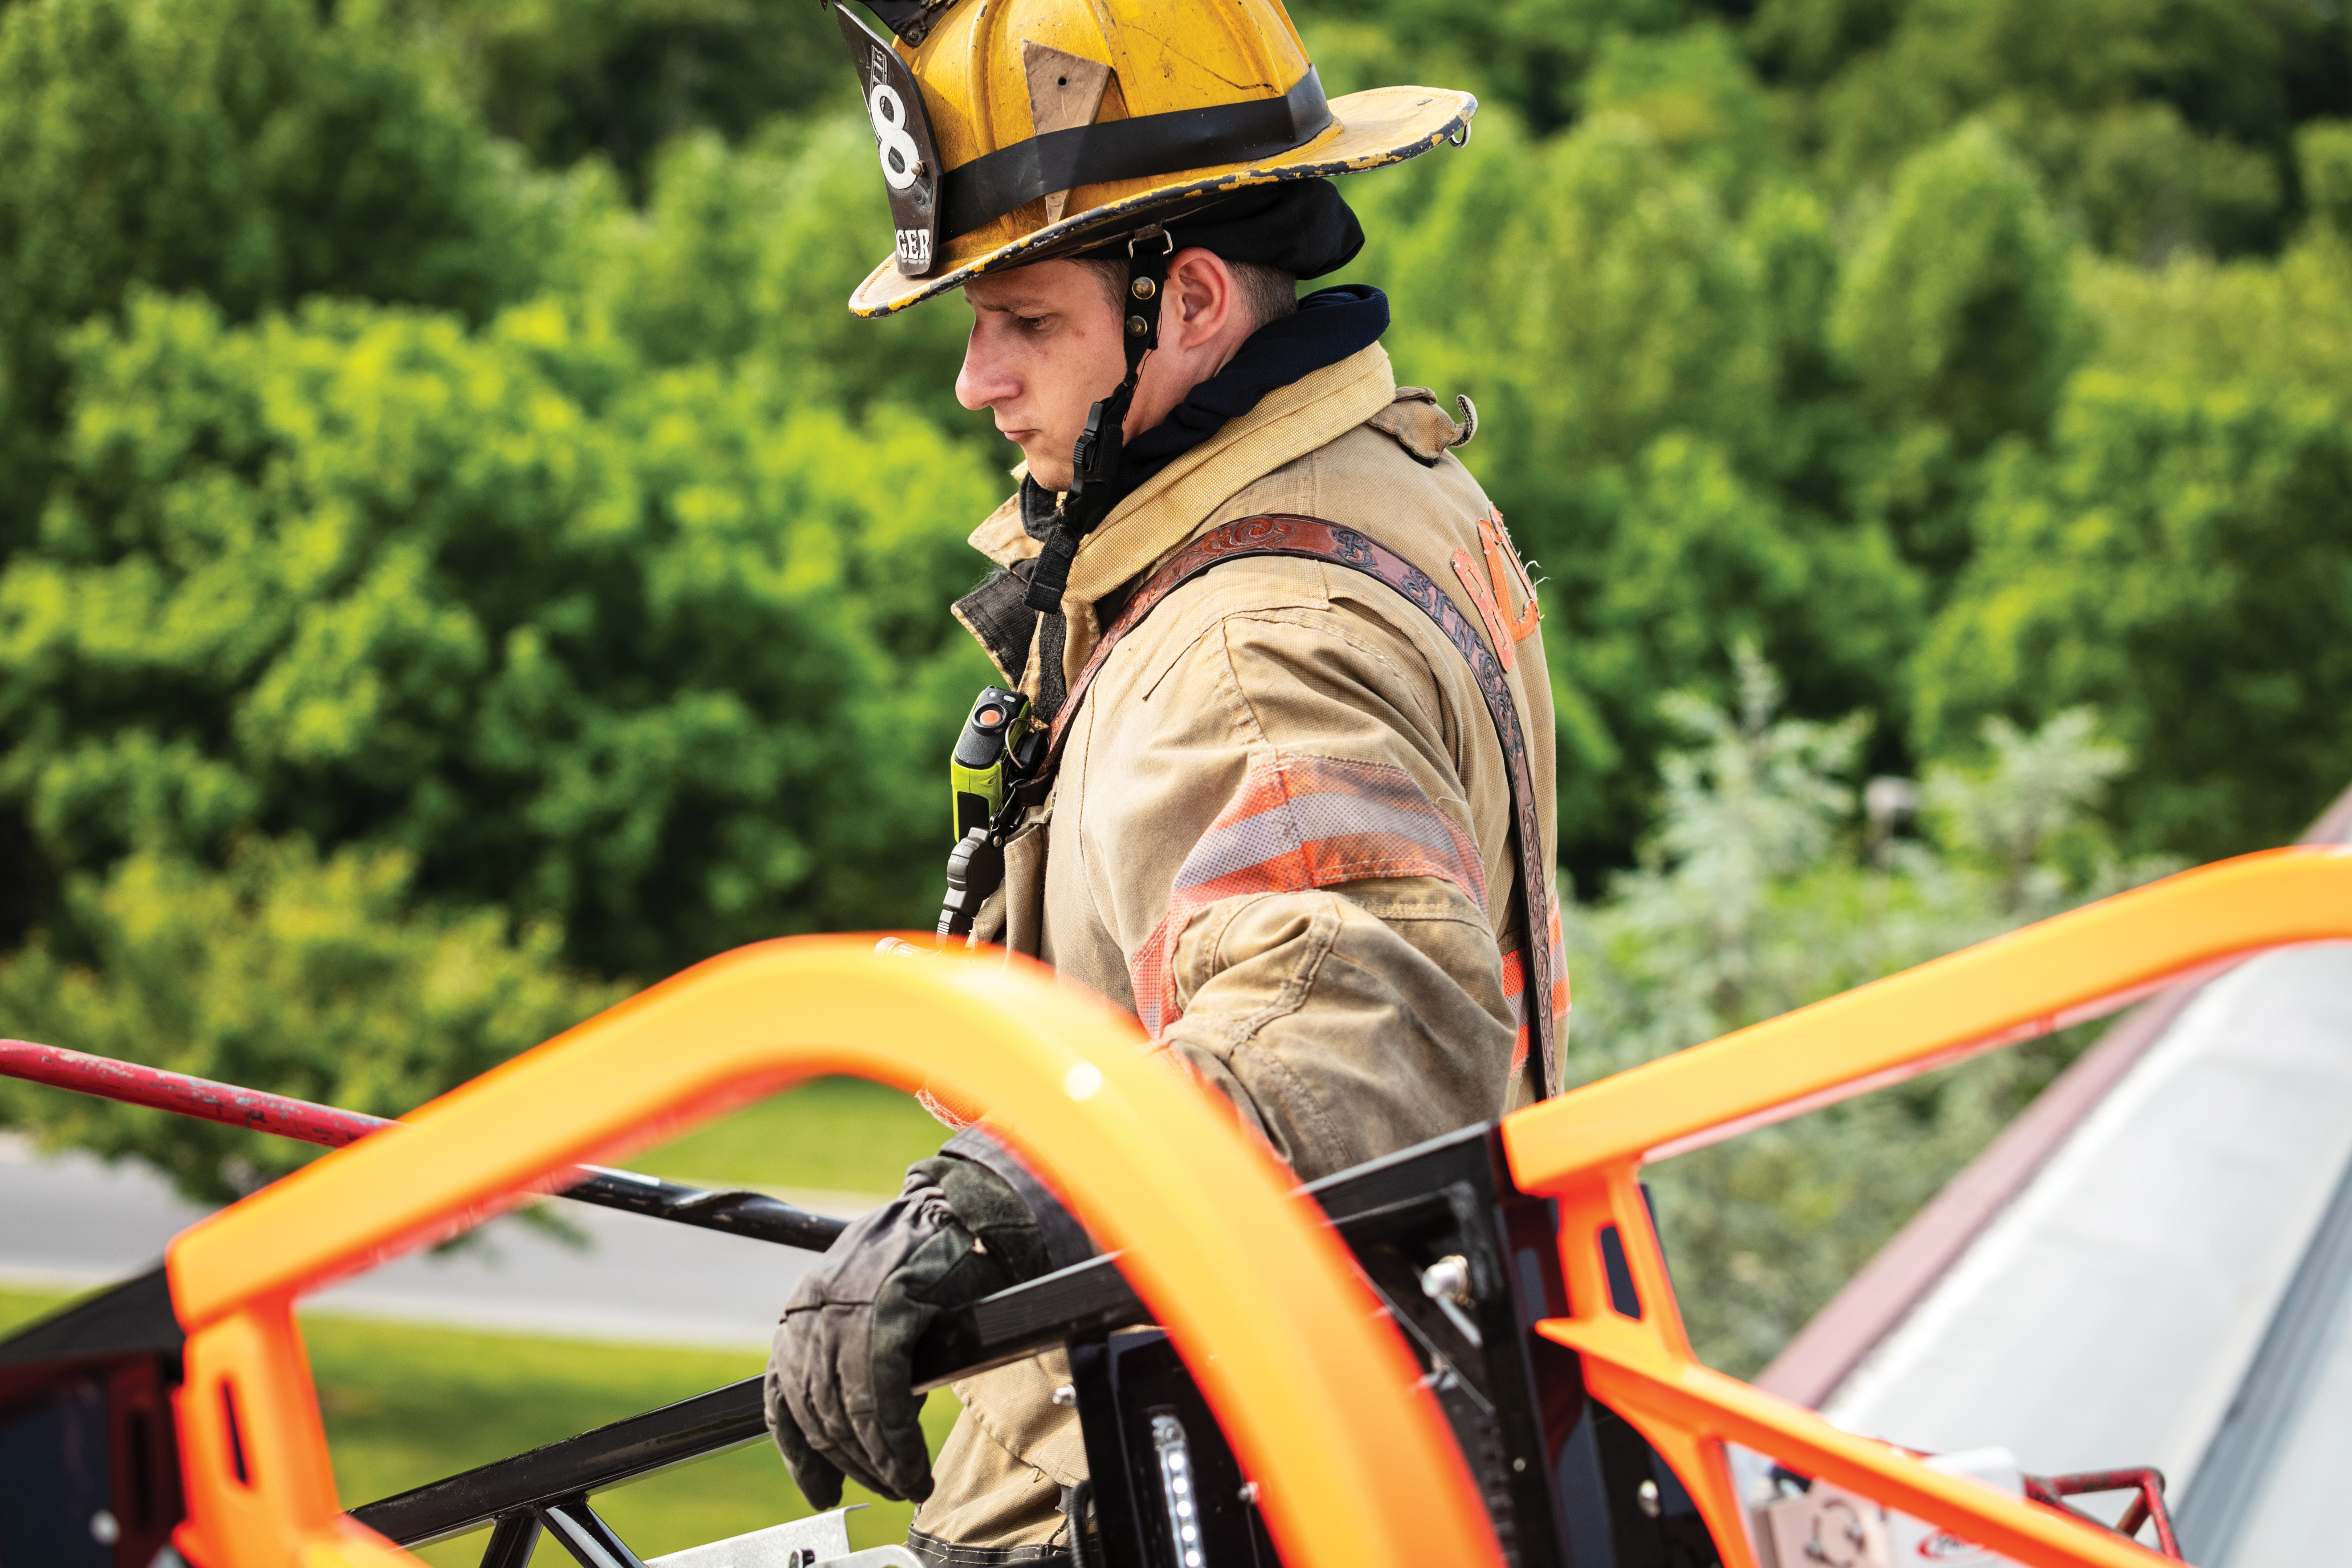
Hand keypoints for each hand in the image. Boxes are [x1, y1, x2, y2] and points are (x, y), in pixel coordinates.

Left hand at [764, 1129, 1092, 1505]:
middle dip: (849, 1463)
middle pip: (818, 1412)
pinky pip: (884, 1399)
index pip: (783, 1397)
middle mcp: (813, 1312)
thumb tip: (857, 1428)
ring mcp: (848, 1310)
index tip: (819, 1490)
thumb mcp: (866, 1308)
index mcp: (803, 1311)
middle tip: (882, 1489)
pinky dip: (898, 1443)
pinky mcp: (888, 1311)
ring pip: (849, 1413)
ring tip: (902, 1485)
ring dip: (876, 1462)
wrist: (959, 1210)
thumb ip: (850, 1357)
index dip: (800, 1455)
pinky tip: (912, 1468)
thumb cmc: (921, 1262)